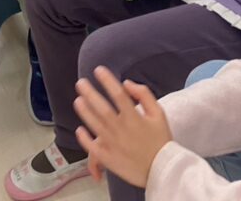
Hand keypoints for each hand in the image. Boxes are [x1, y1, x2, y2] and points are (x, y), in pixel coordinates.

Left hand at [73, 66, 172, 188]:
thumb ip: (144, 95)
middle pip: (102, 108)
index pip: (118, 94)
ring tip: (78, 100)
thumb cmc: (160, 140)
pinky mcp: (109, 159)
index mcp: (135, 118)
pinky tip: (80, 129)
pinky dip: (84, 139)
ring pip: (95, 125)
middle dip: (90, 93)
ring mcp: (114, 145)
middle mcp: (122, 130)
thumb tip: (126, 83)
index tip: (98, 70)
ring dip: (85, 112)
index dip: (107, 80)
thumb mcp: (159, 114)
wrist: (163, 170)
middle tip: (81, 82)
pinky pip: (93, 148)